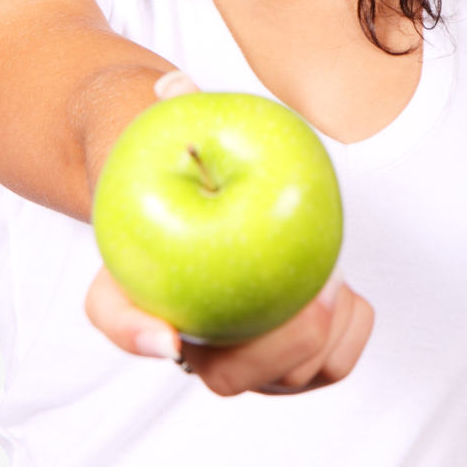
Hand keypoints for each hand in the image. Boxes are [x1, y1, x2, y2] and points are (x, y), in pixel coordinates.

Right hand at [84, 69, 374, 394]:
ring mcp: (241, 357)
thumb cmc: (191, 162)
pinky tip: (348, 295)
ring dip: (320, 340)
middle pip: (222, 376)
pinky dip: (347, 336)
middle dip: (275, 351)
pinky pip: (328, 367)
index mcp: (133, 291)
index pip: (117, 321)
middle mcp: (186, 340)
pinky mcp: (291, 359)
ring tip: (334, 280)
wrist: (222, 198)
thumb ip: (174, 108)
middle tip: (316, 300)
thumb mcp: (175, 130)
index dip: (134, 336)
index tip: (167, 336)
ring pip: (283, 380)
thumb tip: (174, 86)